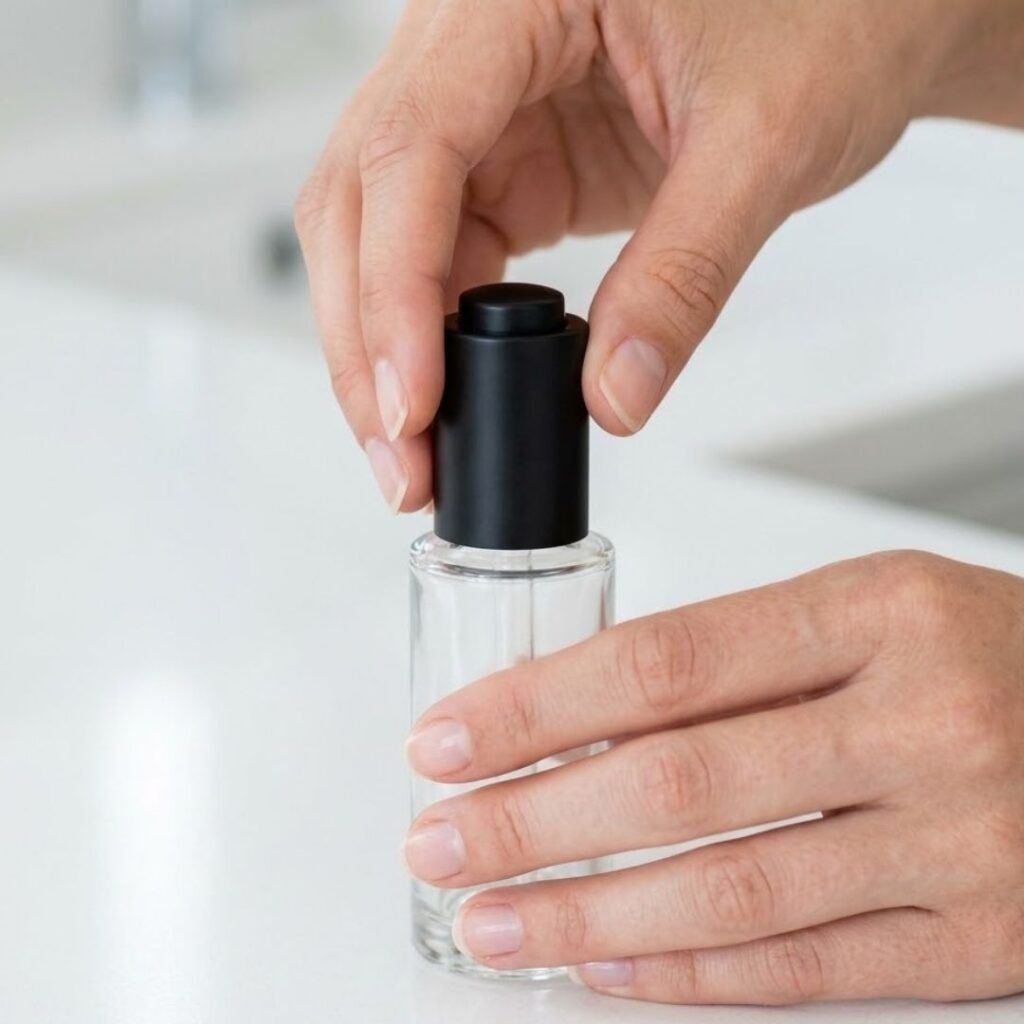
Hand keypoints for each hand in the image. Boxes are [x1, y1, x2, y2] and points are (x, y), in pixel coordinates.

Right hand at [295, 0, 1023, 510]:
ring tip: (412, 451)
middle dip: (366, 341)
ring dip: (385, 350)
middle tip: (399, 456)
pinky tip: (446, 398)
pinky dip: (433, 337)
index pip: (412, 150)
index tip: (413, 400)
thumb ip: (682, 274)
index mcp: (513, 0)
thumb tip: (614, 396)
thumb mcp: (763, 142)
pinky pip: (439, 256)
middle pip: (361, 201)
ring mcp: (482, 112)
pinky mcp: (508, 169)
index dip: (395, 288)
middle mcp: (471, 49)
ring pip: (380, 238)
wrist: (852, 12)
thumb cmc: (827, 13)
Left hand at [403, 551, 1023, 1004]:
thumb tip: (583, 717)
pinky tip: (611, 971)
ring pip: (730, 891)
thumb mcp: (875, 609)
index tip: (447, 741)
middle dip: (532, 820)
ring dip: (590, 916)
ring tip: (496, 921)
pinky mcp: (982, 939)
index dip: (537, 709)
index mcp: (879, 611)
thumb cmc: (988, 655)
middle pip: (679, 781)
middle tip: (442, 842)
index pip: (664, 662)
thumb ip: (741, 658)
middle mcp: (922, 719)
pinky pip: (808, 966)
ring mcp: (962, 837)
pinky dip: (693, 975)